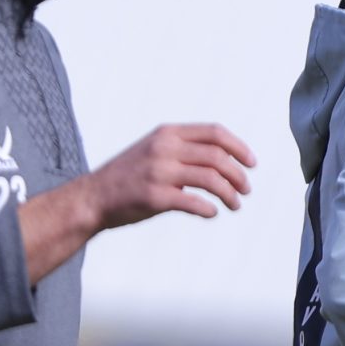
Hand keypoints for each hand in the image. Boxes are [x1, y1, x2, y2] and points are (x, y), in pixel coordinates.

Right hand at [21, 123, 257, 282]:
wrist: (92, 198)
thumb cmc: (129, 176)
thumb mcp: (154, 149)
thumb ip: (185, 148)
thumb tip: (226, 158)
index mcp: (167, 133)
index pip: (214, 133)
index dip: (239, 147)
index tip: (252, 163)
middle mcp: (164, 149)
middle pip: (218, 157)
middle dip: (239, 174)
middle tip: (247, 189)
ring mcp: (159, 172)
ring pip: (211, 180)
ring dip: (230, 194)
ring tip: (235, 205)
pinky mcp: (155, 197)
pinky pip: (195, 202)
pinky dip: (209, 209)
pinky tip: (212, 213)